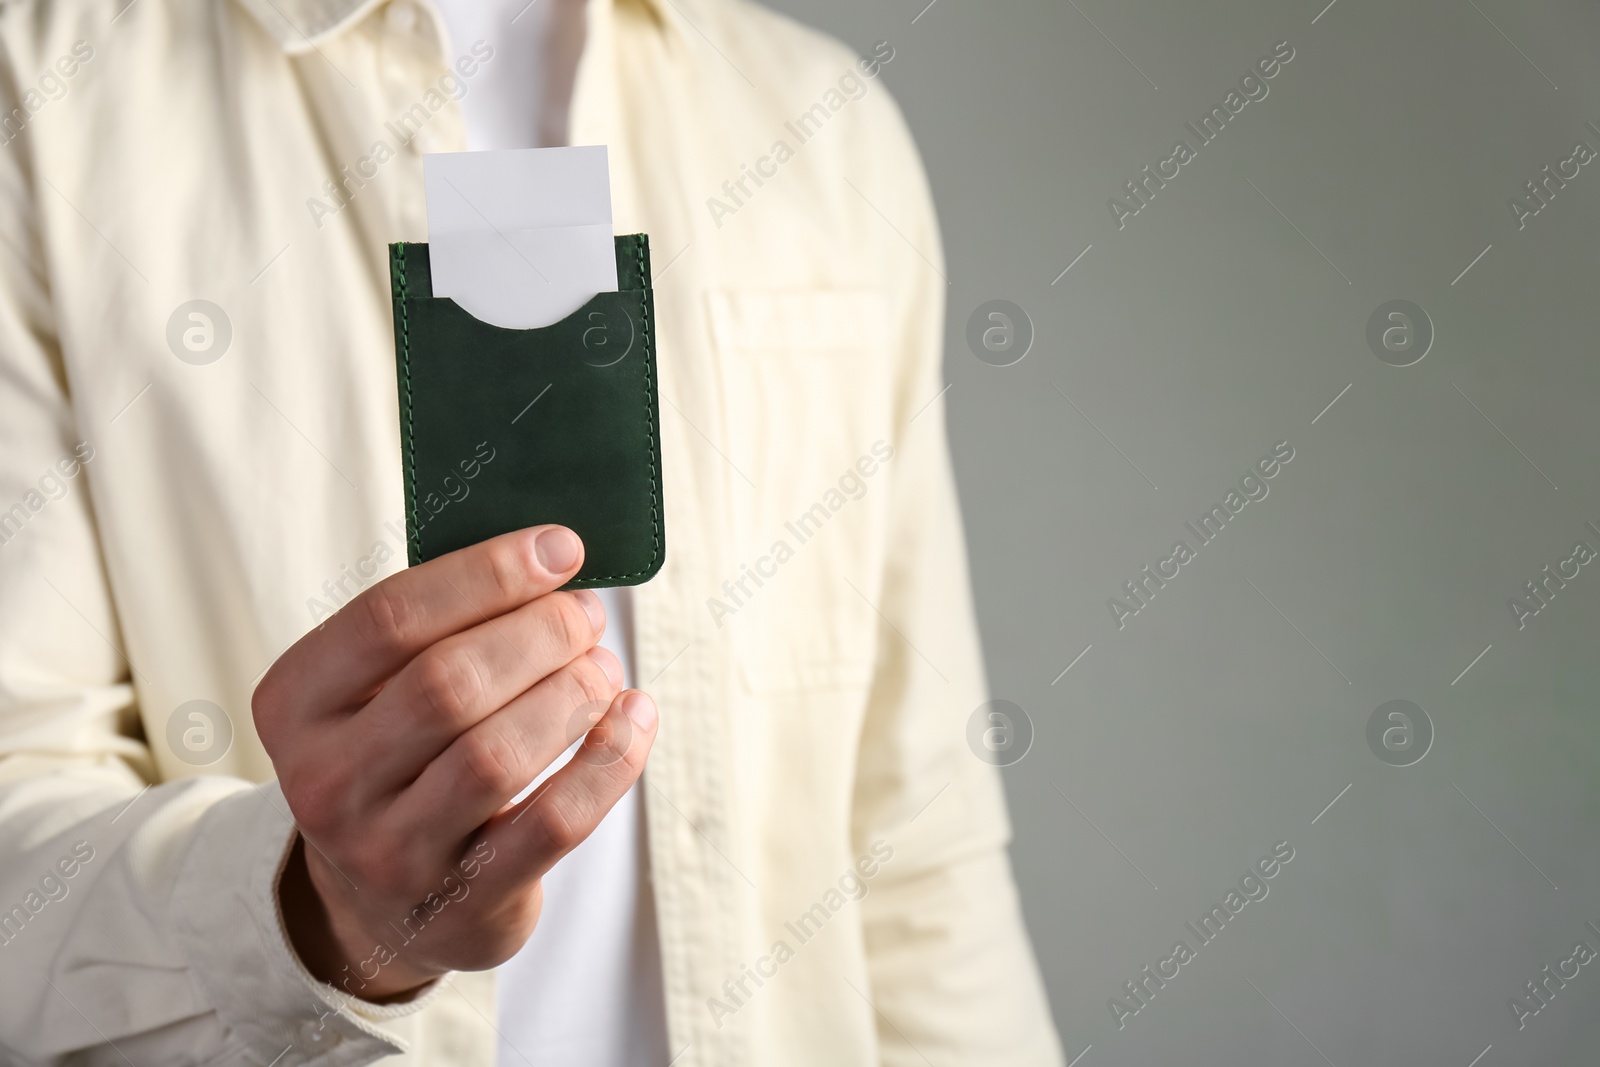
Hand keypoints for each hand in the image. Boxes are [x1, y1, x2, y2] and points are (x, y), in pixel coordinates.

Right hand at [253, 526, 657, 1000]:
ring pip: (498, 754)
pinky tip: (634, 718)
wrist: (383, 904)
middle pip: (449, 684)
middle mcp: (328, 782)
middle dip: (541, 634)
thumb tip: (551, 556)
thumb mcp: (378, 691)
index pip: (389, 619)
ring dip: (573, 694)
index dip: (488, 573)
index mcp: (295, 704)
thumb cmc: (399, 758)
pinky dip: (610, 760)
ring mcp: (390, 852)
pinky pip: (554, 822)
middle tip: (586, 616)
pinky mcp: (465, 900)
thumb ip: (439, 625)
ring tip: (603, 667)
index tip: (561, 548)